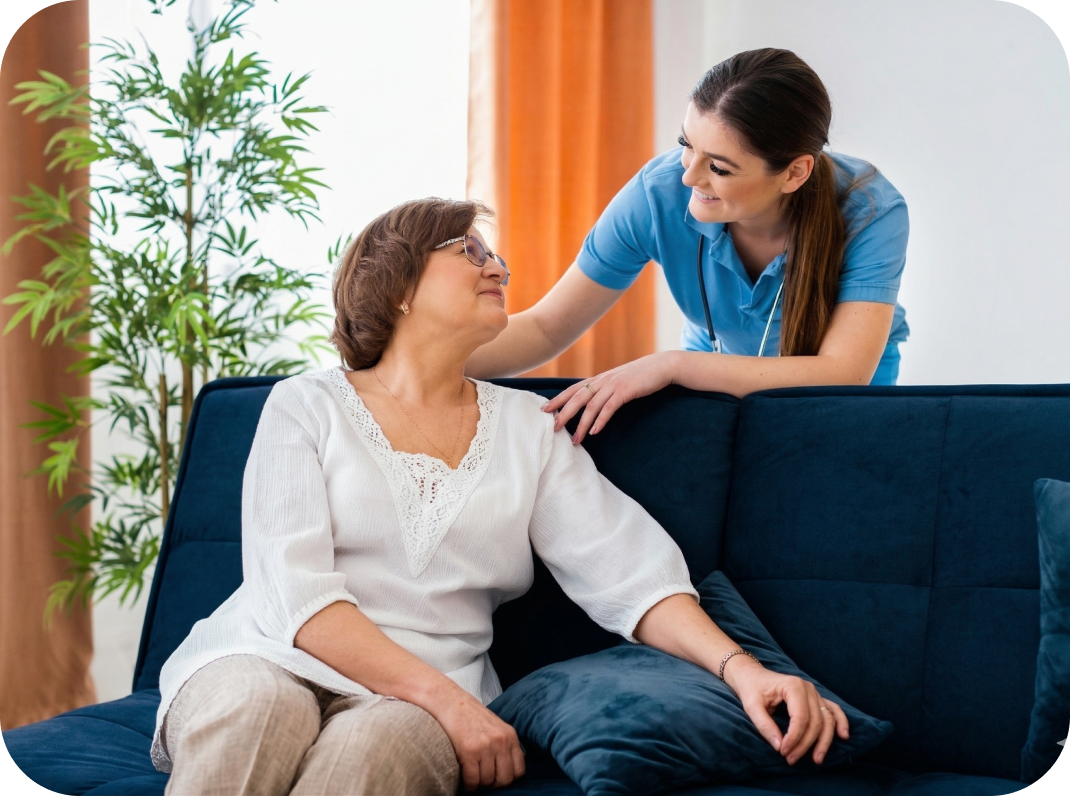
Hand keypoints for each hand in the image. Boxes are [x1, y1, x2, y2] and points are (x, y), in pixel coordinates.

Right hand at [429, 687, 525, 790]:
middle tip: (484, 780)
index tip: (497, 777)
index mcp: (510, 735)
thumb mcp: (496, 727)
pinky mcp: (469, 751)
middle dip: (494, 784)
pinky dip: (468, 785)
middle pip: (504, 779)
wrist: (450, 702)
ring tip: (473, 776)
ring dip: (479, 783)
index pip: (519, 770)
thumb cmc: (470, 716)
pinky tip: (465, 780)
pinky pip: (472, 780)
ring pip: (487, 781)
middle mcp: (501, 741)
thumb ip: (504, 745)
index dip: (508, 778)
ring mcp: (486, 746)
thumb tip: (506, 771)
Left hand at [542, 352, 676, 443]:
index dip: (558, 399)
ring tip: (575, 440)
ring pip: (591, 406)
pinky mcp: (626, 391)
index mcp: (599, 379)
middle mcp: (602, 381)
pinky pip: (609, 407)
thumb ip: (604, 389)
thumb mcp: (618, 381)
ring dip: (582, 424)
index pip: (573, 389)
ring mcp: (613, 385)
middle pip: (577, 398)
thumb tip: (593, 402)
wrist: (661, 366)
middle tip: (553, 428)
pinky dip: (601, 420)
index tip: (544, 409)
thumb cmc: (640, 376)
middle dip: (563, 413)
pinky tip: (595, 432)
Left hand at [723, 656, 849, 765]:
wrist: (752, 675)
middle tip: (790, 759)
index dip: (794, 738)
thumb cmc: (751, 689)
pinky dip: (840, 723)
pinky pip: (833, 711)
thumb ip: (764, 725)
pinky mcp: (816, 698)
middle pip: (815, 722)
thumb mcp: (751, 706)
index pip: (800, 718)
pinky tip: (843, 736)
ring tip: (817, 760)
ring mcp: (814, 693)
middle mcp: (808, 688)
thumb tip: (779, 746)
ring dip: (824, 741)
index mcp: (793, 686)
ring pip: (827, 720)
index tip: (783, 752)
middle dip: (805, 744)